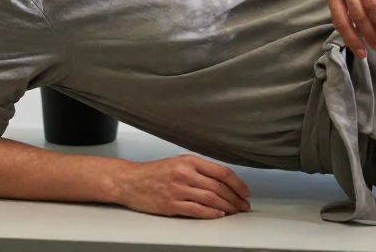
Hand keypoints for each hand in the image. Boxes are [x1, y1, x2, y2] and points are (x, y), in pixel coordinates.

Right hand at [112, 154, 250, 218]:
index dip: (237, 183)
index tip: (245, 191)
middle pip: (219, 187)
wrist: (130, 181)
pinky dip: (211, 213)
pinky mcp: (171, 204)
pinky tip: (219, 215)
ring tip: (235, 211)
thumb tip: (223, 181)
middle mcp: (185, 174)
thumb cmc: (154, 172)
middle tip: (244, 205)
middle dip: (235, 198)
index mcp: (189, 161)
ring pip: (211, 199)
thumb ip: (199, 169)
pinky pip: (196, 210)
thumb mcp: (178, 162)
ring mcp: (178, 189)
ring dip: (227, 207)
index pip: (221, 172)